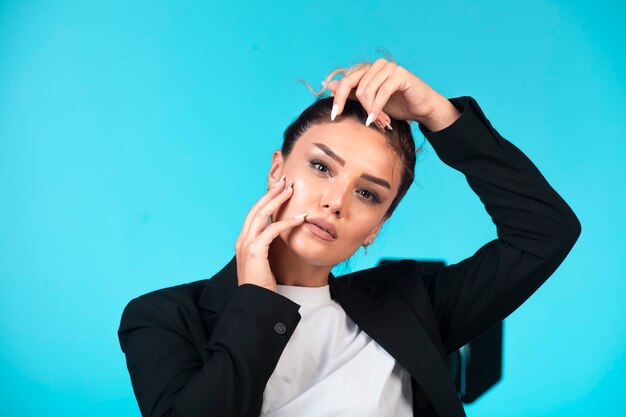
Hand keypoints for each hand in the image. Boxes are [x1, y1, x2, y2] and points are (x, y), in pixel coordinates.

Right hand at [234, 176, 307, 292]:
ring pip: (261, 215)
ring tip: (290, 190)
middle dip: (270, 194)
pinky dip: (286, 222)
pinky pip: (272, 230)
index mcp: (243, 242)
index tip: (278, 191)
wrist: (254, 303)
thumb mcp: (263, 264)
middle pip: (256, 209)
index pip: (254, 215)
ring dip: (276, 200)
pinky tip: (300, 218)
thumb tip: (278, 239)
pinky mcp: (255, 251)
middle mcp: (242, 240)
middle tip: (284, 182)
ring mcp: (246, 245)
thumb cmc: (261, 286)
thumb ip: (267, 249)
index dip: (265, 201)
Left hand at [323, 58, 458, 130]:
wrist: (421, 108)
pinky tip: (378, 119)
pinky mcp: (400, 74)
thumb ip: (352, 93)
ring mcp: (389, 68)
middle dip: (354, 105)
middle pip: (354, 85)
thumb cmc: (397, 105)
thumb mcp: (369, 102)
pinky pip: (382, 93)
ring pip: (367, 90)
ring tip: (379, 122)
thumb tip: (328, 85)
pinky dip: (378, 108)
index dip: (338, 98)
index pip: (346, 81)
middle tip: (358, 121)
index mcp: (368, 70)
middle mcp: (377, 65)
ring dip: (371, 110)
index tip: (333, 116)